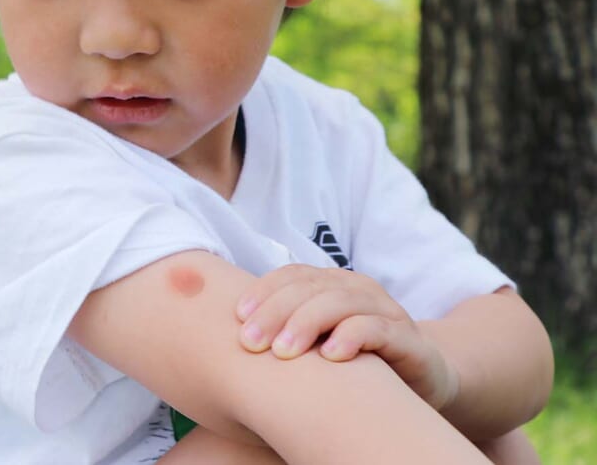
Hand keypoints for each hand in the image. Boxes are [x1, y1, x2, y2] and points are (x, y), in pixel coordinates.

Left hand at [235, 264, 459, 410]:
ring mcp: (384, 311)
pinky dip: (353, 337)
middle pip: (311, 288)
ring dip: (308, 323)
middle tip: (252, 343)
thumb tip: (232, 329)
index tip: (237, 318)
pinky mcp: (407, 338)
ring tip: (284, 352)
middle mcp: (357, 289)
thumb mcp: (317, 340)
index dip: (263, 292)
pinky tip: (331, 355)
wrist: (421, 377)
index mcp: (331, 283)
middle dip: (276, 312)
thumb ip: (285, 327)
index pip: (292, 275)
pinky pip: (378, 329)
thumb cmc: (355, 358)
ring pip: (341, 302)